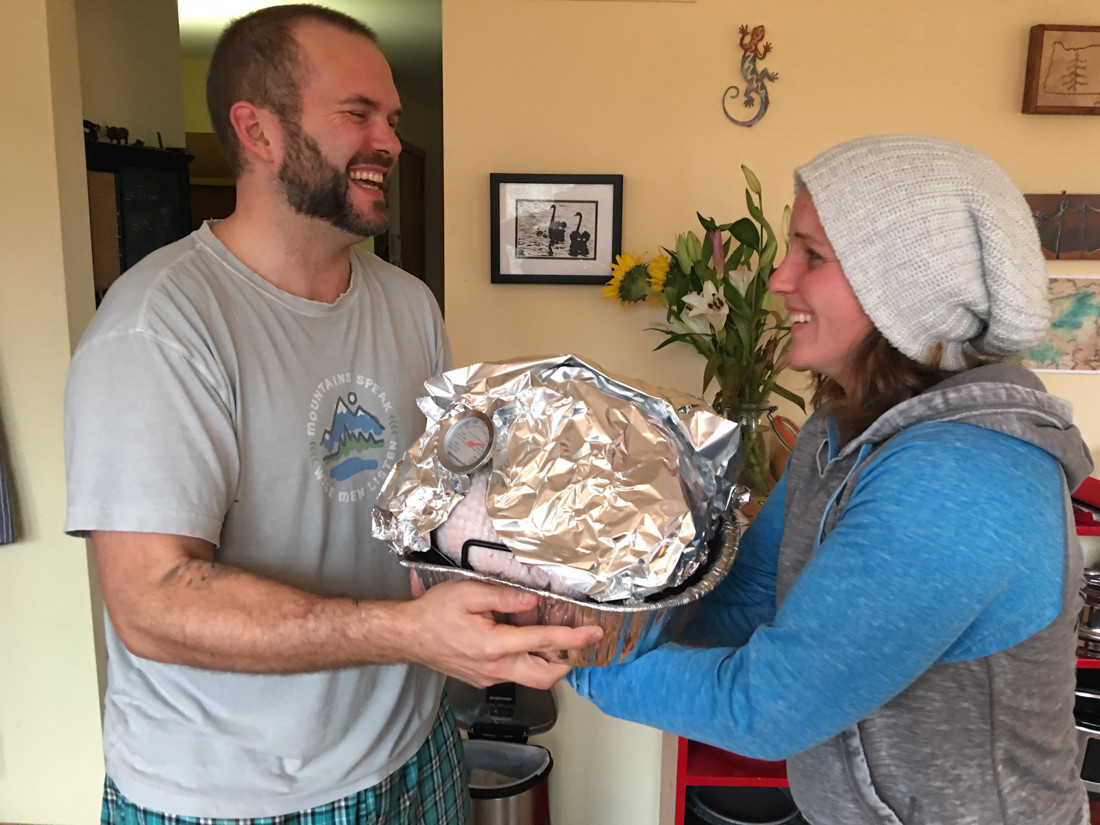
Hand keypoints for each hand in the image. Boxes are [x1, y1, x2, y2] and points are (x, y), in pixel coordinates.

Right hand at [403, 579, 602, 689]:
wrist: (409, 636)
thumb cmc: (434, 613)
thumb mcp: (469, 593)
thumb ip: (505, 596)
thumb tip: (534, 601)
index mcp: (494, 645)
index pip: (544, 643)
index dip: (573, 638)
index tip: (593, 633)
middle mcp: (495, 668)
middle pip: (545, 677)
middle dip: (567, 661)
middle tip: (577, 641)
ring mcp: (490, 678)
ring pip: (531, 678)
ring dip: (547, 661)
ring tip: (551, 636)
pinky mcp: (484, 679)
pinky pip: (515, 674)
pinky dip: (528, 661)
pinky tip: (523, 641)